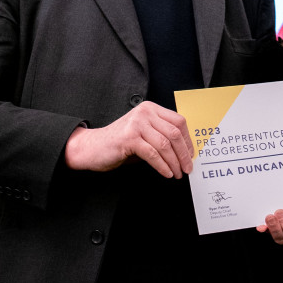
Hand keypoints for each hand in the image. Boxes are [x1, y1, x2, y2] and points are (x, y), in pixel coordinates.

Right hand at [63, 102, 192, 177]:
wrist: (92, 147)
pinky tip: (167, 173)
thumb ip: (161, 136)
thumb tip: (185, 151)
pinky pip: (153, 154)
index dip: (188, 140)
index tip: (191, 155)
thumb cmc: (120, 143)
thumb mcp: (144, 134)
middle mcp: (144, 112)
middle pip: (174, 133)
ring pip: (165, 144)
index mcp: (151, 108)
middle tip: (187, 168)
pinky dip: (162, 166)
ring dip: (174, 162)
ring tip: (177, 173)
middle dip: (184, 154)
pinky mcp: (129, 138)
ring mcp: (136, 124)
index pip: (178, 121)